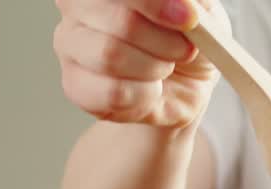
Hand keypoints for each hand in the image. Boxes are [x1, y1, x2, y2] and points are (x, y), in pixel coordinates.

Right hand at [54, 0, 228, 125]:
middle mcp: (77, 4)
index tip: (189, 18)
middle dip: (164, 41)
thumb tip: (184, 5)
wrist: (184, 86)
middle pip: (121, 21)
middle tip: (184, 50)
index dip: (155, 3)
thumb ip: (191, 2)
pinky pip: (111, 92)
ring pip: (111, 55)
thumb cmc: (184, 38)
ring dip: (154, 68)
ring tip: (164, 68)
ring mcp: (69, 43)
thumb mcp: (201, 12)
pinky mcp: (74, 84)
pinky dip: (144, 96)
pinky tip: (148, 89)